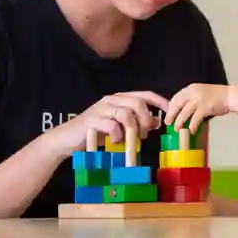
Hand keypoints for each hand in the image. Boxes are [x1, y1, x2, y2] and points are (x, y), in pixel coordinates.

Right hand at [45, 91, 168, 156]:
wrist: (67, 140)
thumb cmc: (96, 133)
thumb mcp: (120, 127)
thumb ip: (136, 122)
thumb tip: (156, 122)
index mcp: (119, 99)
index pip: (144, 95)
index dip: (159, 101)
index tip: (170, 111)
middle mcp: (110, 100)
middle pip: (137, 103)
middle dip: (146, 119)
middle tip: (145, 133)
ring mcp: (100, 109)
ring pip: (126, 114)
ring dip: (132, 129)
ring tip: (129, 139)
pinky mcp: (92, 121)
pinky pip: (112, 126)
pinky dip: (117, 136)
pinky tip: (114, 142)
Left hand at [165, 83, 228, 133]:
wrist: (229, 96)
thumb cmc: (216, 96)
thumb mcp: (200, 93)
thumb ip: (190, 99)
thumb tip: (180, 111)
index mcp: (190, 88)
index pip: (176, 98)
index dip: (170, 107)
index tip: (168, 114)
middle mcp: (193, 93)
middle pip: (177, 105)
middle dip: (171, 115)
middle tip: (168, 123)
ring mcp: (199, 100)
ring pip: (184, 113)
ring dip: (179, 123)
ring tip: (177, 129)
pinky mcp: (205, 108)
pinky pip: (195, 119)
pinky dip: (192, 126)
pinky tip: (191, 131)